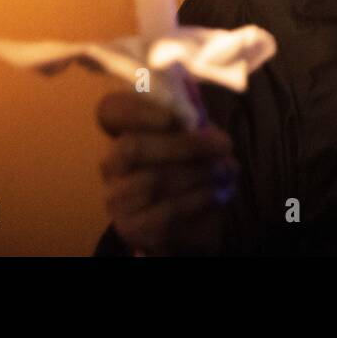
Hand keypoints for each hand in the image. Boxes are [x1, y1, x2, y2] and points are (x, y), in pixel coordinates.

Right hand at [97, 91, 237, 255]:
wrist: (190, 220)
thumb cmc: (191, 167)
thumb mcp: (195, 140)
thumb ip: (194, 127)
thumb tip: (199, 126)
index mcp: (124, 132)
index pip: (110, 110)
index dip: (138, 110)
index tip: (178, 117)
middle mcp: (112, 164)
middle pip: (132, 146)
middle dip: (183, 144)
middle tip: (223, 145)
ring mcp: (117, 197)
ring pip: (153, 179)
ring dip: (198, 173)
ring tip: (226, 170)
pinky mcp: (131, 227)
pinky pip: (166, 210)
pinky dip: (199, 198)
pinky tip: (217, 193)